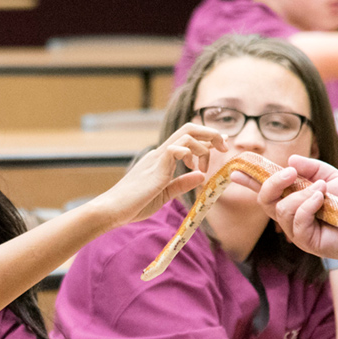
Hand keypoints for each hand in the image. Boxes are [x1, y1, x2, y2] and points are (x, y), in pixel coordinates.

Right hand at [90, 123, 226, 227]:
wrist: (113, 209)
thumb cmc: (134, 205)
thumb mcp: (164, 194)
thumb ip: (181, 184)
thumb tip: (201, 175)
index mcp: (161, 159)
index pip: (186, 139)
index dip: (206, 139)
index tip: (219, 148)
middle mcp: (160, 154)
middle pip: (189, 129)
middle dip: (211, 133)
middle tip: (224, 145)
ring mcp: (157, 158)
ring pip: (187, 134)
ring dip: (205, 147)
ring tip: (206, 166)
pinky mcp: (156, 166)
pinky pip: (176, 148)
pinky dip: (190, 152)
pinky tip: (192, 167)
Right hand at [240, 155, 337, 259]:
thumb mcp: (330, 176)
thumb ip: (311, 168)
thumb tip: (290, 160)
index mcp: (293, 197)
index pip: (267, 189)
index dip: (250, 180)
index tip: (236, 170)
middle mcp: (290, 214)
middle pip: (265, 200)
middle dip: (273, 183)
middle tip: (291, 173)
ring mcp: (296, 230)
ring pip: (281, 209)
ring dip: (302, 195)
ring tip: (322, 190)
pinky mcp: (305, 241)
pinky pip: (296, 219)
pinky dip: (308, 205)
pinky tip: (322, 200)